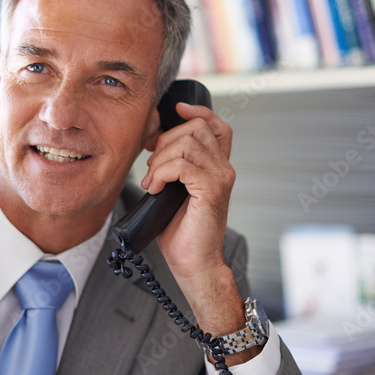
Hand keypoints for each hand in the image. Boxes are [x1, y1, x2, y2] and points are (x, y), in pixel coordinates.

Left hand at [139, 103, 250, 356]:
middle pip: (195, 128)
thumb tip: (151, 143)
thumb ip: (172, 165)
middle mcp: (223, 168)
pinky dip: (162, 173)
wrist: (194, 263)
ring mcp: (221, 178)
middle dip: (164, 140)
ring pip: (187, 144)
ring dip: (160, 160)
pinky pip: (182, 165)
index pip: (216, 125)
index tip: (175, 111)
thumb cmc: (182, 232)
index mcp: (216, 166)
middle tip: (151, 167)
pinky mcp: (212, 191)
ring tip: (153, 181)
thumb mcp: (173, 190)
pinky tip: (156, 188)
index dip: (197, 111)